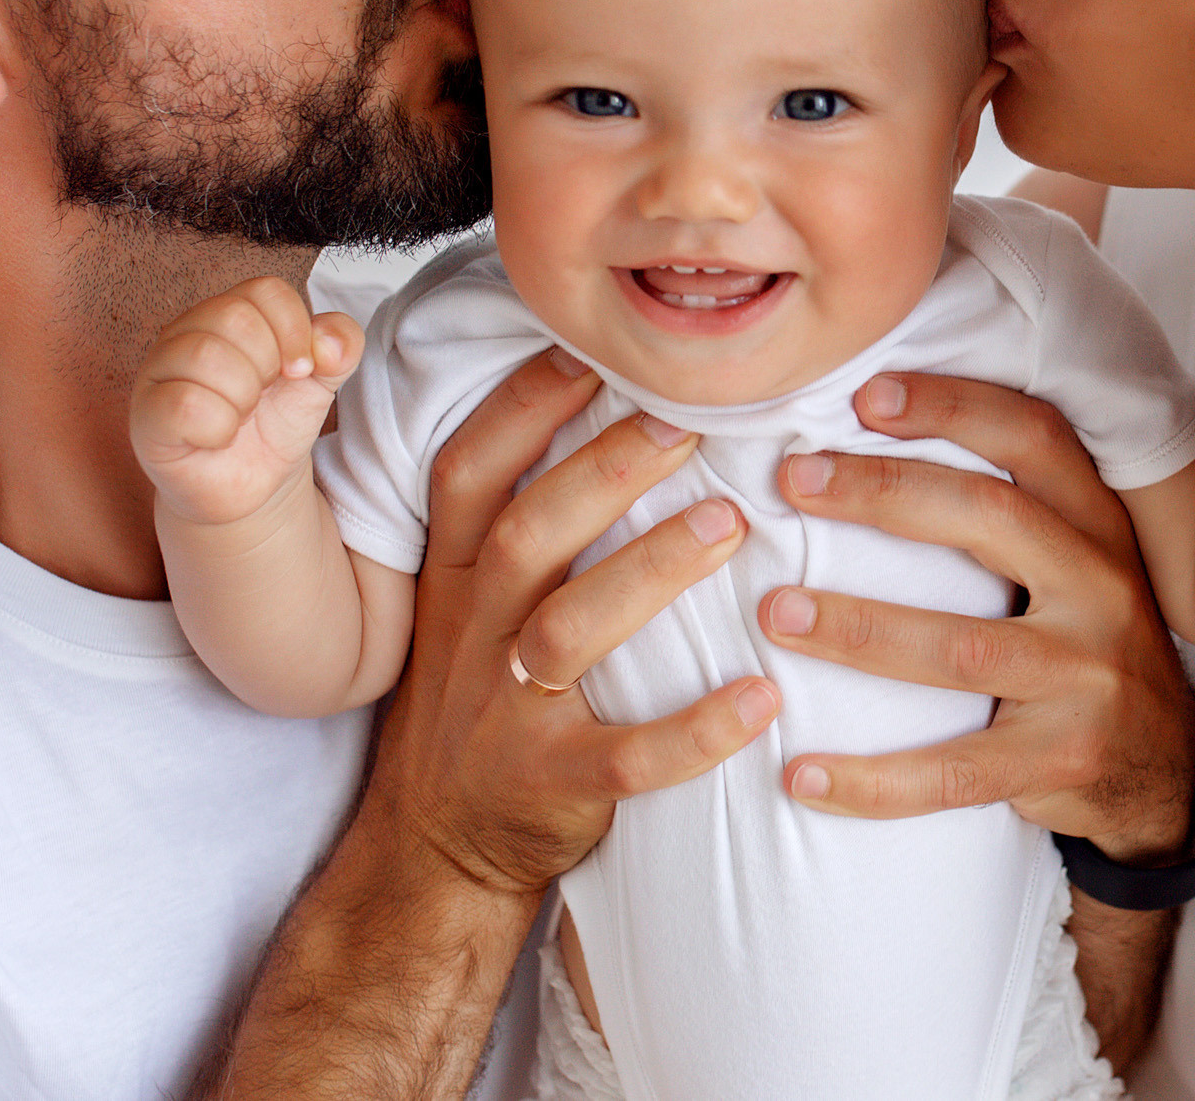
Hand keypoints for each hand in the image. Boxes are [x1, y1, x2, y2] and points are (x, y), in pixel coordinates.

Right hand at [128, 277, 363, 528]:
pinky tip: (218, 437)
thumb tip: (329, 343)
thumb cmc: (275, 424)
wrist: (253, 487)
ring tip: (239, 417)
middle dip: (268, 367)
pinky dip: (218, 428)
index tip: (301, 370)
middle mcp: (186, 332)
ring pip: (207, 356)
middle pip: (236, 318)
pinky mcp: (147, 415)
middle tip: (262, 398)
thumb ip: (340, 347)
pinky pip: (185, 404)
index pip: (266, 290)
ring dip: (243, 398)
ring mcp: (159, 371)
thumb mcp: (320, 381)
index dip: (295, 330)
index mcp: (228, 313)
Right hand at [361, 351, 781, 897]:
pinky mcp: (553, 784)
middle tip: (690, 420)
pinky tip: (761, 698)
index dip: (524, 406)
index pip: (471, 472)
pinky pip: (627, 758)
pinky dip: (695, 731)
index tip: (594, 351)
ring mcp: (507, 712)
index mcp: (453, 576)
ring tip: (731, 523)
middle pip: (529, 533)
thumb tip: (614, 407)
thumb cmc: (478, 695)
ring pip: (573, 630)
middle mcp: (473, 633)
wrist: (433, 844)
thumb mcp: (465, 603)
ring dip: (650, 570)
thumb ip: (517, 521)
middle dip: (606, 469)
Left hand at [760, 373, 1194, 862]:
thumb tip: (865, 443)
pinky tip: (803, 776)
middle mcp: (1101, 591)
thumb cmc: (1084, 646)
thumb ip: (1005, 513)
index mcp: (1098, 529)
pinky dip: (872, 779)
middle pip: (990, 519)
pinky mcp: (1060, 760)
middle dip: (883, 492)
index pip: (1034, 439)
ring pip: (958, 647)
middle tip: (794, 481)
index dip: (954, 407)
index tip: (865, 396)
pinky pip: (952, 772)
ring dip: (857, 629)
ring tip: (775, 612)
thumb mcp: (1075, 566)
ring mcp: (1086, 679)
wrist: (1162, 769)